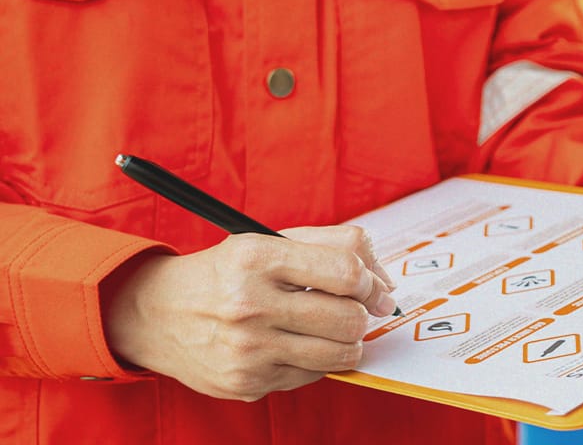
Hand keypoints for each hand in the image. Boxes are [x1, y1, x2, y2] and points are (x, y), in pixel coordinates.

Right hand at [104, 225, 397, 400]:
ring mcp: (248, 350)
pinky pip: (313, 375)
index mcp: (257, 258)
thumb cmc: (227, 272)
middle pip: (348, 318)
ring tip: (333, 328)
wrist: (157, 314)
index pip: (345, 271)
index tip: (371, 286)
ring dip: (349, 342)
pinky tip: (297, 344)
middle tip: (355, 309)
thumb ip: (334, 245)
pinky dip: (317, 360)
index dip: (370, 280)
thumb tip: (384, 282)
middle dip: (363, 314)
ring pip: (340, 354)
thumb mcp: (270, 240)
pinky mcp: (247, 384)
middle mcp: (250, 305)